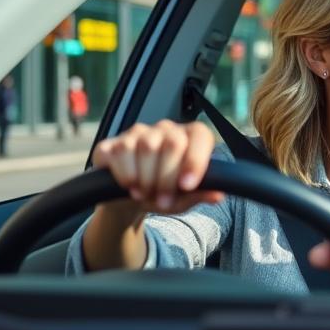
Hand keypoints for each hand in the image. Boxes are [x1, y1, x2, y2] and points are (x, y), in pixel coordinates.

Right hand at [92, 120, 224, 215]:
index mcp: (190, 138)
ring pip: (147, 148)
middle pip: (173, 143)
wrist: (127, 200)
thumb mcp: (184, 199)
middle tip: (163, 200)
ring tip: (145, 195)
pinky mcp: (112, 143)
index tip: (187, 185)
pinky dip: (126, 174)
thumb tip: (217, 195)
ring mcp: (137, 133)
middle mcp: (166, 129)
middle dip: (168, 177)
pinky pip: (121, 152)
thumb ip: (200, 194)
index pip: (200, 135)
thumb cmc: (162, 194)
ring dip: (147, 179)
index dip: (195, 160)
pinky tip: (129, 185)